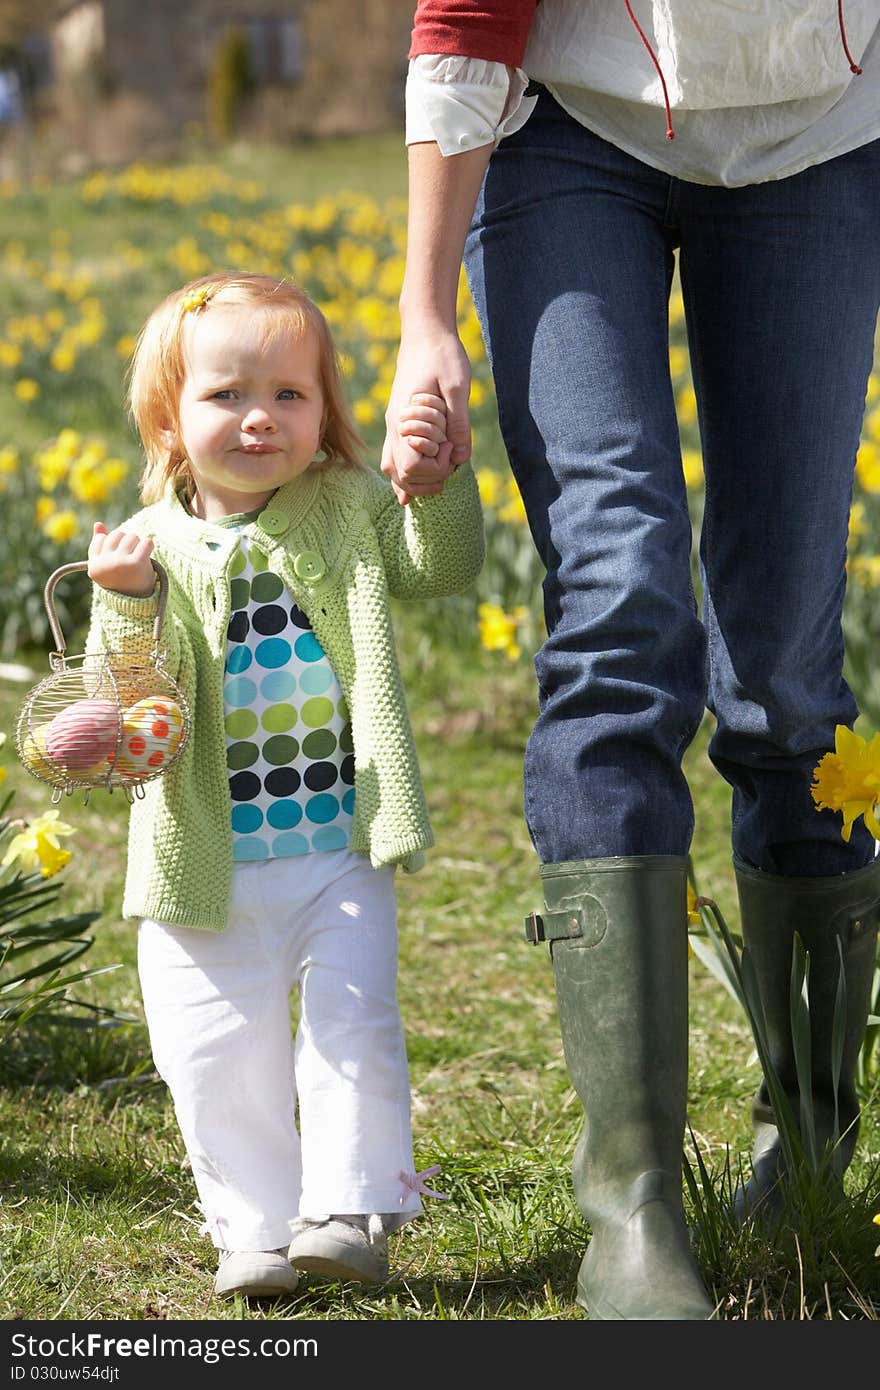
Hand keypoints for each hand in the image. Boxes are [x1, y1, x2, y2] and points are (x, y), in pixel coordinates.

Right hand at [88, 522, 155, 597]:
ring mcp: (120, 562)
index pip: (101, 539)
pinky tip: (147, 557)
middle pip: (117, 535)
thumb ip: (100, 545)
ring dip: (138, 544)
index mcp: (94, 565)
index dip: (112, 546)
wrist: (136, 606)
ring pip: (131, 536)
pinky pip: (145, 542)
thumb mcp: (107, 567)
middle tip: (130, 558)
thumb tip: (98, 523)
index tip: (117, 559)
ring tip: (138, 558)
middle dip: (126, 543)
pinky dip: (149, 546)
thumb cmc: (121, 583)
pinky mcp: (136, 562)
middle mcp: (105, 563)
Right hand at [381, 329, 471, 504]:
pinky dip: (403, 475)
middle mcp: (394, 426)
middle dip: (427, 479)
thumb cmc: (443, 355)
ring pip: (393, 469)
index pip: (411, 466)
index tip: (452, 449)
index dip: (435, 467)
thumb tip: (461, 459)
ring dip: (415, 480)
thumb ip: (459, 423)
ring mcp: (394, 425)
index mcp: (406, 419)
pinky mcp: (399, 422)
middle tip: (450, 464)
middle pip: (400, 474)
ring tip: (439, 477)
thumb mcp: (458, 387)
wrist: (425, 332)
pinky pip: (393, 457)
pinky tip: (408, 493)